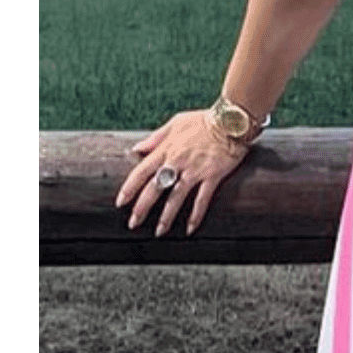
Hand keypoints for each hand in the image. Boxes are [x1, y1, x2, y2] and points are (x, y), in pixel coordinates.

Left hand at [114, 111, 249, 236]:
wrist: (231, 120)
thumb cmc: (203, 120)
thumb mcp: (175, 123)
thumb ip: (155, 138)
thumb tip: (136, 149)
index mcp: (166, 149)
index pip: (142, 171)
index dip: (129, 188)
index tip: (121, 202)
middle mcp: (177, 161)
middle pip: (155, 188)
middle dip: (142, 208)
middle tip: (133, 223)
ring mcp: (195, 170)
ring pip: (176, 197)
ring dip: (166, 217)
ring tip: (159, 232)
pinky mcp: (212, 176)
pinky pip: (202, 199)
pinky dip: (196, 215)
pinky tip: (190, 229)